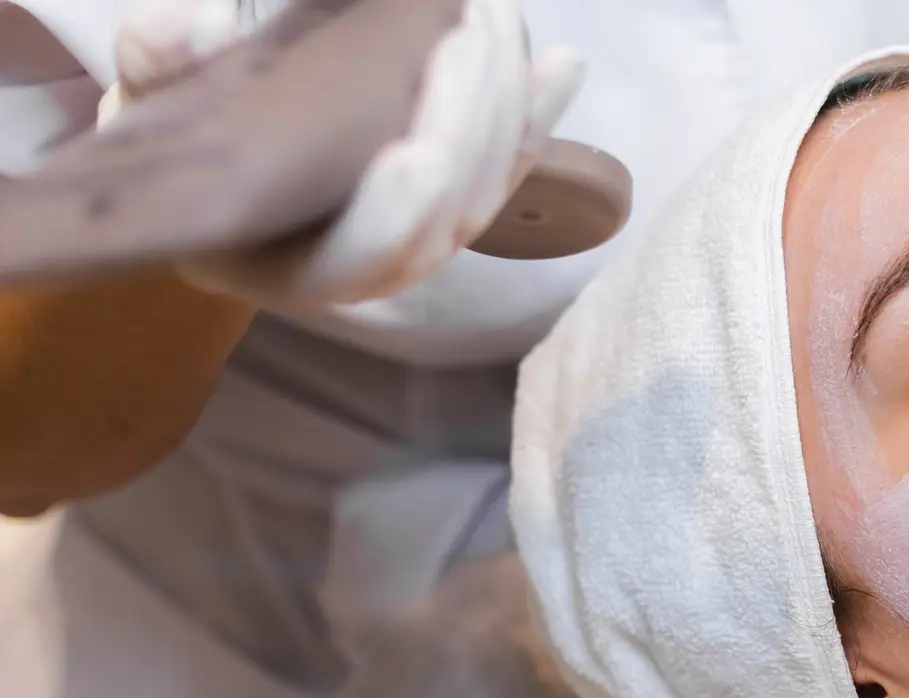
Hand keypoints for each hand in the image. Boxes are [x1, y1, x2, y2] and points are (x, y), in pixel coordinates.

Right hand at [99, 0, 583, 306]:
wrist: (221, 151)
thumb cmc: (178, 133)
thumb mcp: (148, 103)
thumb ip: (158, 68)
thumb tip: (171, 35)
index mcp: (283, 264)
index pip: (353, 260)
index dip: (391, 216)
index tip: (413, 153)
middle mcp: (368, 266)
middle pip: (443, 218)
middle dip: (465, 126)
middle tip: (463, 36)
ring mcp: (423, 235)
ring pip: (488, 189)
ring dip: (504, 105)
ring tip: (492, 18)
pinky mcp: (460, 197)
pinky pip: (514, 164)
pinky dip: (540, 114)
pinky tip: (564, 64)